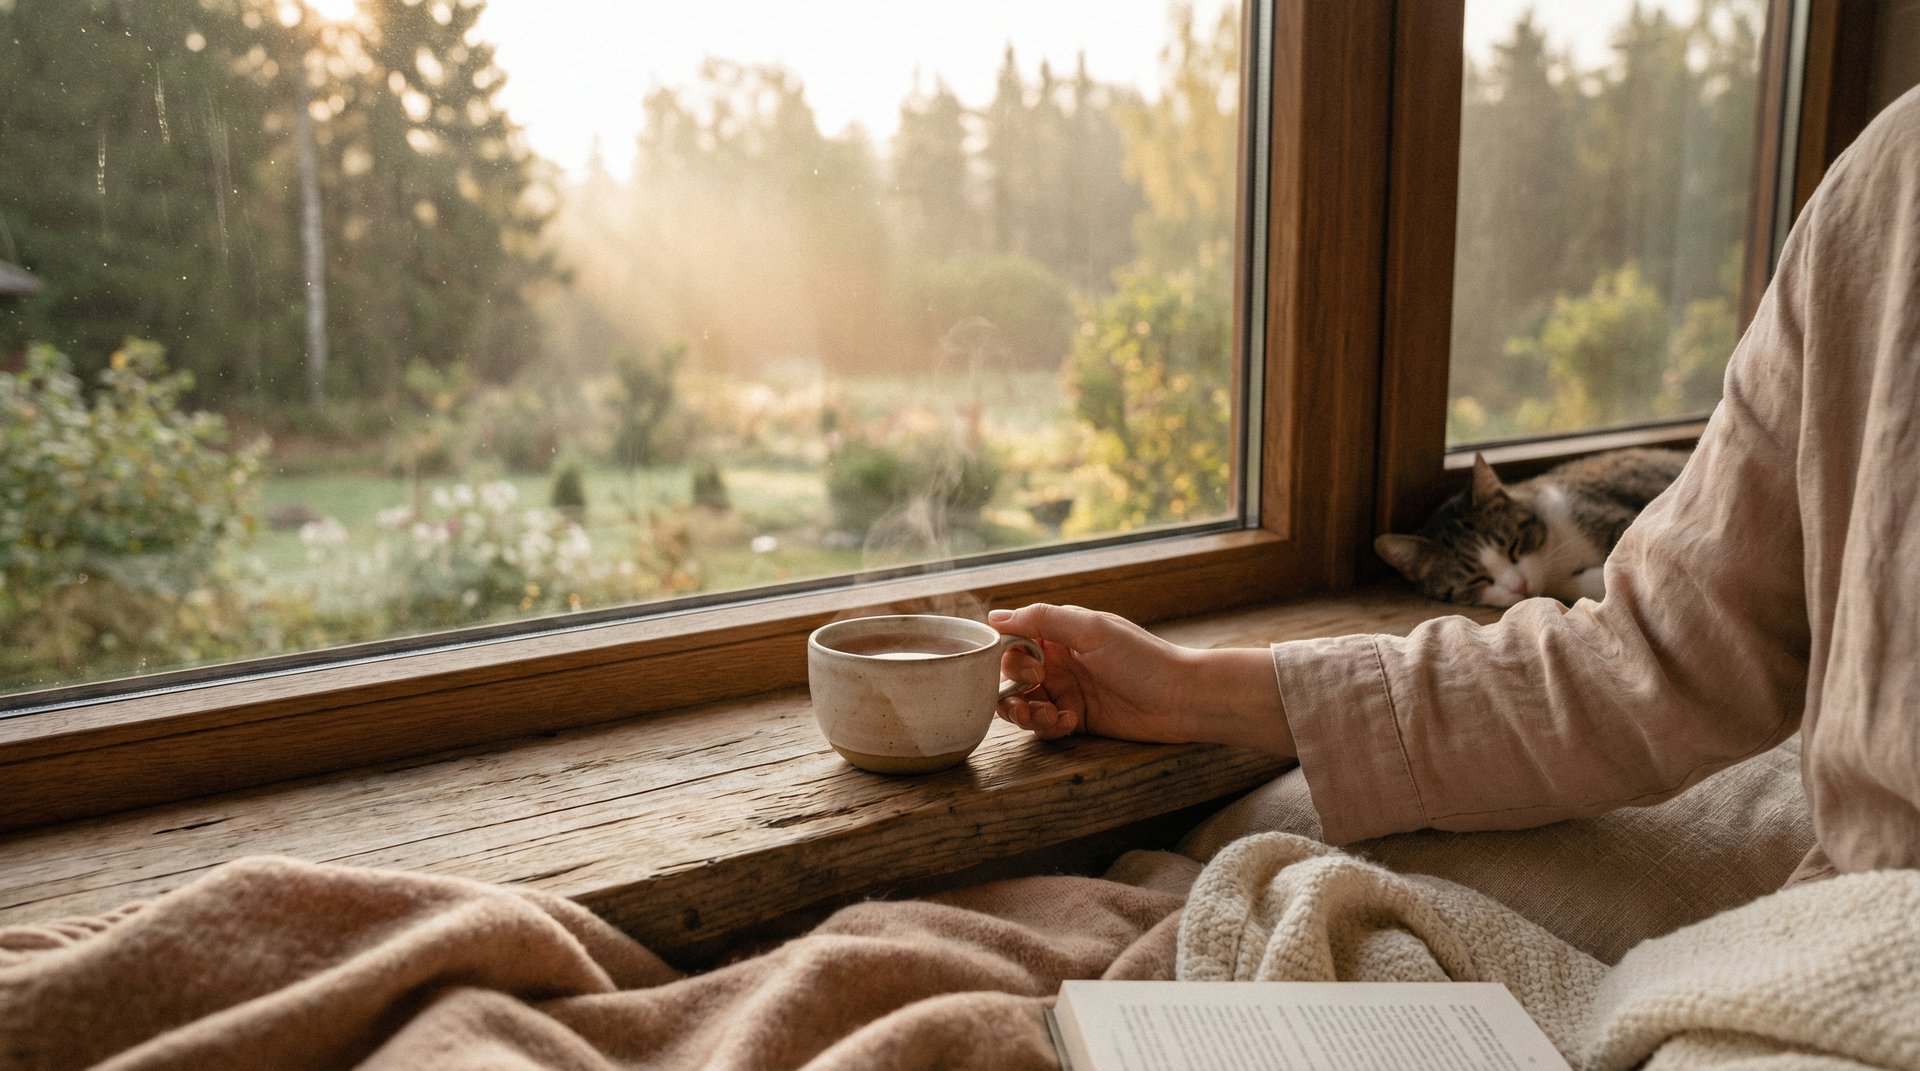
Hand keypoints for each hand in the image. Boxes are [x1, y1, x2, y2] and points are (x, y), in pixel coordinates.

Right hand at [989, 604, 1294, 755]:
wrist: (1181, 699)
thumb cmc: (1142, 659)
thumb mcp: (1092, 630)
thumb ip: (1043, 619)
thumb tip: (995, 616)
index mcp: (1061, 633)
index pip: (1014, 641)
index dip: (1009, 655)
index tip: (1026, 666)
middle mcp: (1060, 661)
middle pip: (1011, 676)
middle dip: (1013, 687)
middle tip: (1037, 688)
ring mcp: (1067, 691)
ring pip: (1022, 704)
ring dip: (1024, 712)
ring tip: (1044, 716)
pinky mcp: (1076, 720)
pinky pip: (1044, 726)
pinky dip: (1048, 726)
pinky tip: (1070, 721)